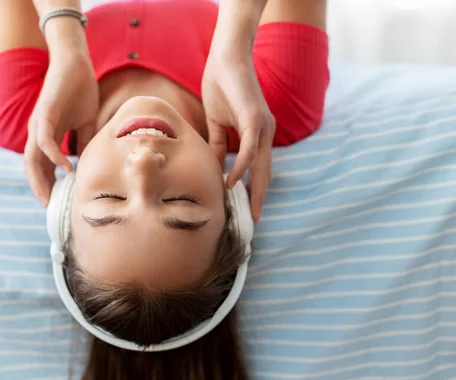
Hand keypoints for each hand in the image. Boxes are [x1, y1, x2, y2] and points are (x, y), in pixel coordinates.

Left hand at [24, 43, 98, 206]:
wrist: (76, 63)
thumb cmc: (80, 91)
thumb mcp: (85, 123)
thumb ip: (84, 143)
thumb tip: (89, 164)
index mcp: (46, 136)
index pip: (42, 166)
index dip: (47, 184)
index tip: (56, 202)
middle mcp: (37, 133)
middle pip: (32, 168)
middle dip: (39, 188)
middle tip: (49, 208)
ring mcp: (38, 124)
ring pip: (32, 159)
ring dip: (39, 180)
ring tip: (49, 197)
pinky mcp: (45, 114)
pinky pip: (45, 140)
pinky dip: (54, 157)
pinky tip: (67, 168)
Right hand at [201, 40, 274, 221]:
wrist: (225, 57)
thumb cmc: (220, 85)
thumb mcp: (217, 122)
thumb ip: (218, 145)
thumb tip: (215, 167)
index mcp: (257, 134)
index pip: (257, 168)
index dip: (253, 189)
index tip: (246, 210)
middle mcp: (265, 133)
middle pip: (265, 173)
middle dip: (260, 198)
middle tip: (254, 221)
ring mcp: (262, 126)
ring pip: (262, 165)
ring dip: (256, 190)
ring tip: (249, 212)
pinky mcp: (254, 117)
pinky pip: (250, 148)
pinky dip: (242, 167)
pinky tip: (231, 183)